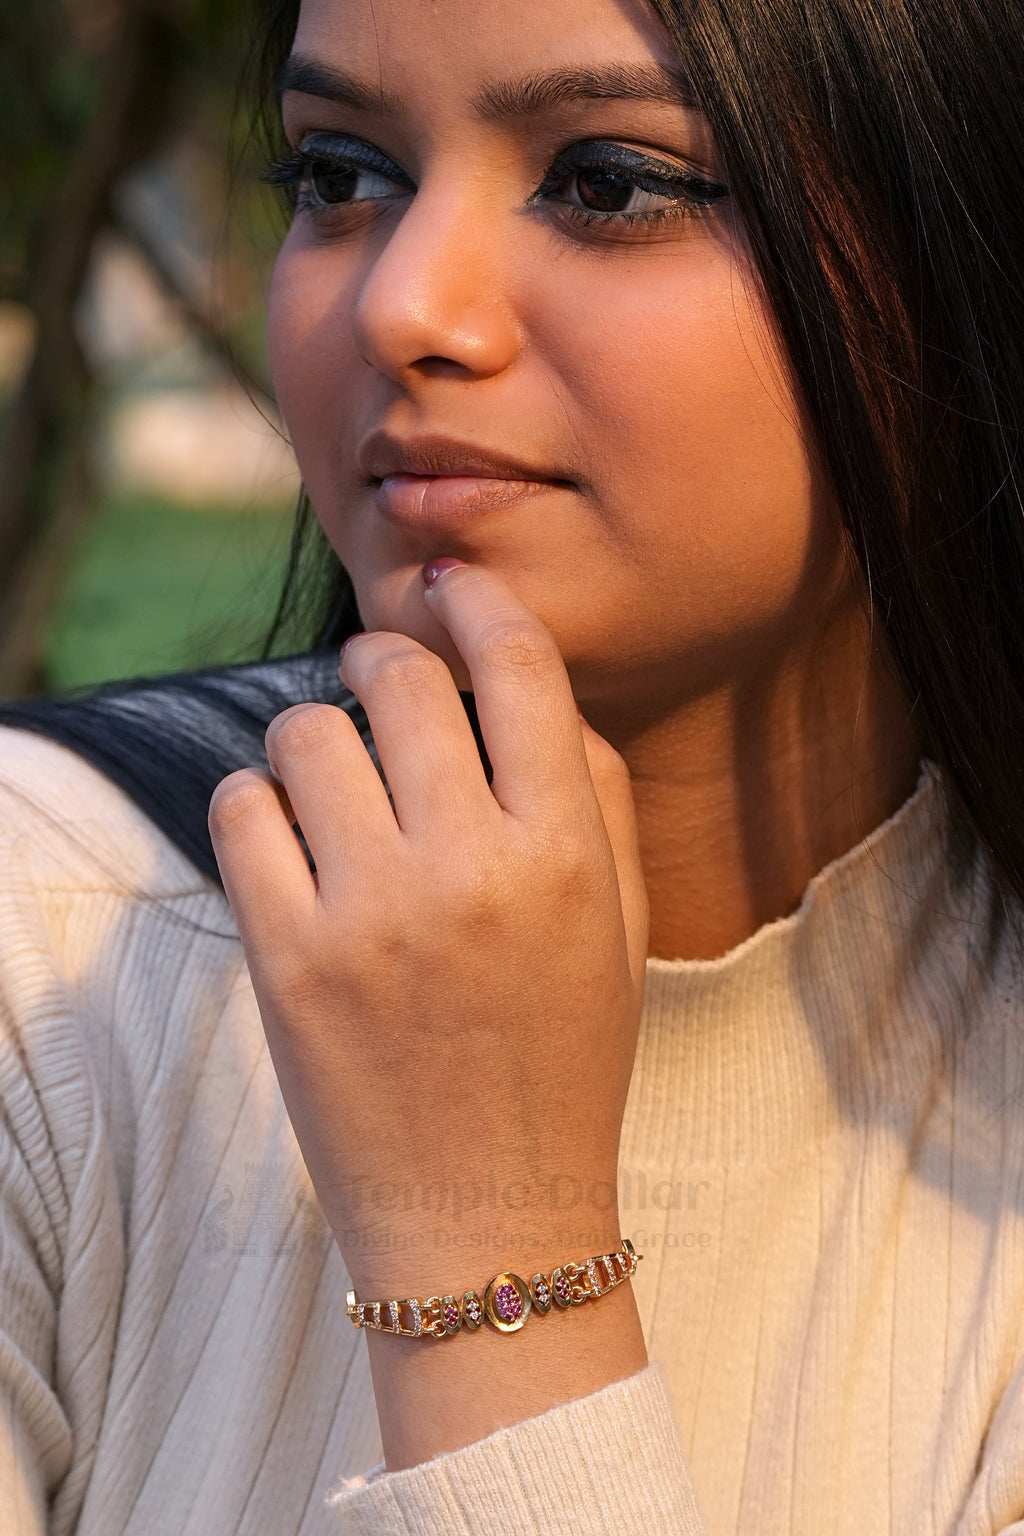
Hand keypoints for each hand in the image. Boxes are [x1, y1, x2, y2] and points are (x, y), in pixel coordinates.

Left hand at [208, 561, 648, 1295]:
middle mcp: (470, 867)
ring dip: (316, 735)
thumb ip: (600, 798)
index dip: (481, 605)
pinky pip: (241, 811)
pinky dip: (257, 802)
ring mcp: (371, 913)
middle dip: (387, 659)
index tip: (455, 595)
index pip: (521, 669)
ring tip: (332, 776)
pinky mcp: (288, 959)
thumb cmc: (564, 1066)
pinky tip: (287, 836)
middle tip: (380, 680)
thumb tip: (537, 691)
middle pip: (399, 679)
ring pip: (306, 733)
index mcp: (566, 853)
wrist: (489, 1216)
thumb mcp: (623, 932)